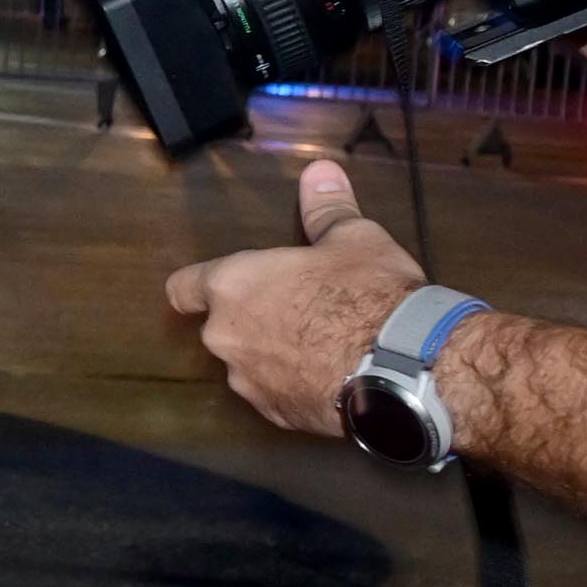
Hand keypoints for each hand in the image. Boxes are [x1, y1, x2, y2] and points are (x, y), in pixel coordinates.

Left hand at [165, 158, 430, 437]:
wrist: (403, 368)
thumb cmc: (369, 292)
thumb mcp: (354, 239)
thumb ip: (326, 208)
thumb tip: (319, 171)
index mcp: (232, 286)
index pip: (183, 288)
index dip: (195, 287)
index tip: (213, 288)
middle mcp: (226, 337)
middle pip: (222, 326)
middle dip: (252, 319)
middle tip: (299, 309)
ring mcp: (248, 382)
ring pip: (248, 363)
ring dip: (272, 355)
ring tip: (322, 345)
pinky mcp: (276, 416)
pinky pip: (276, 394)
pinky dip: (295, 385)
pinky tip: (331, 376)